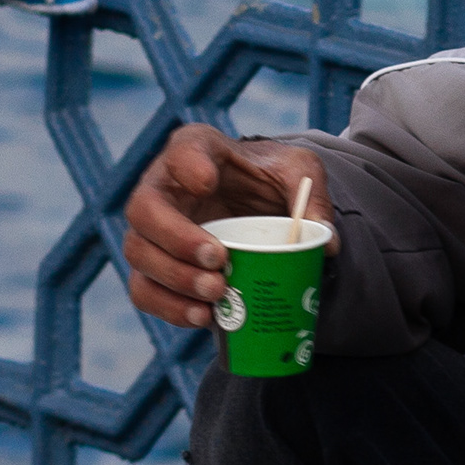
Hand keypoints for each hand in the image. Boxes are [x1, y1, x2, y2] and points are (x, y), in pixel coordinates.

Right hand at [122, 123, 327, 328]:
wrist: (255, 206)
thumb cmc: (269, 179)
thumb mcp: (298, 171)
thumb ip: (312, 194)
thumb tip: (325, 243)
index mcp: (197, 150)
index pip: (182, 148)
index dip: (188, 166)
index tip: (208, 183)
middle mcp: (163, 188)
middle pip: (144, 209)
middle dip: (177, 239)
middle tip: (218, 260)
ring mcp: (153, 230)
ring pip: (139, 254)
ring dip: (175, 279)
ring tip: (216, 293)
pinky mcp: (155, 267)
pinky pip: (144, 290)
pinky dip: (169, 307)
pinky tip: (203, 316)